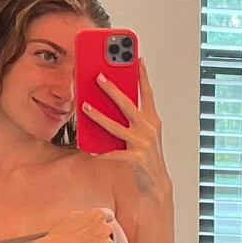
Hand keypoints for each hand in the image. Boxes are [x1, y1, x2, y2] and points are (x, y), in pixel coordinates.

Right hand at [36, 206, 115, 242]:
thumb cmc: (60, 234)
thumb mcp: (72, 216)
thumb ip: (87, 215)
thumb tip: (91, 217)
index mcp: (98, 215)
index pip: (109, 215)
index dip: (102, 221)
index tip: (97, 226)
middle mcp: (106, 228)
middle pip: (108, 230)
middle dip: (101, 233)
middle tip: (88, 239)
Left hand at [80, 59, 169, 201]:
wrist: (157, 184)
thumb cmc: (147, 157)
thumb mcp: (143, 134)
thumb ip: (132, 118)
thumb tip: (113, 102)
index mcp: (152, 120)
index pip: (147, 93)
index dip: (143, 75)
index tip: (138, 58)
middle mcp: (149, 129)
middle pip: (128, 105)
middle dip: (113, 90)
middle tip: (99, 76)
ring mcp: (143, 144)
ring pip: (116, 127)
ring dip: (98, 116)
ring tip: (84, 107)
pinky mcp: (136, 159)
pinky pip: (115, 154)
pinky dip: (102, 152)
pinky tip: (91, 150)